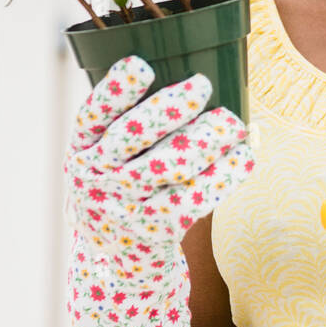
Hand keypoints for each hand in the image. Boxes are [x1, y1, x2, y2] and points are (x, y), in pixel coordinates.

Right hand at [63, 53, 253, 326]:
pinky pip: (197, 196)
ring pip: (172, 162)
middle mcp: (97, 176)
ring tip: (231, 121)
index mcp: (82, 148)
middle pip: (137, 133)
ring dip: (208, 136)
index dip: (117, 89)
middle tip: (202, 85)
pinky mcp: (158, 229)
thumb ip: (130, 124)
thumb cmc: (120, 188)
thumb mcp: (105, 157)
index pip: (94, 113)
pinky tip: (244, 157)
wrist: (115, 261)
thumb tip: (196, 83)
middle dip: (174, 105)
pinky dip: (226, 173)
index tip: (142, 65)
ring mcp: (126, 205)